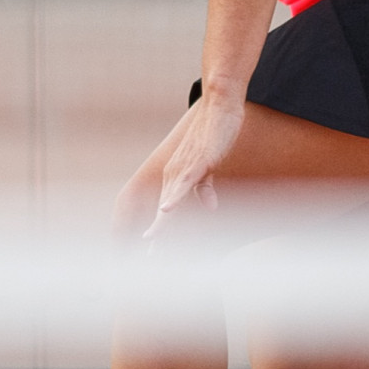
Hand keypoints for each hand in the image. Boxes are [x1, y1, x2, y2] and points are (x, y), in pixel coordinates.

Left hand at [144, 97, 244, 239]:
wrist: (219, 109)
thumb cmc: (214, 136)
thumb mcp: (208, 167)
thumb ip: (206, 188)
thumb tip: (210, 207)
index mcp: (177, 178)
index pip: (167, 210)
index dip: (161, 231)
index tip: (154, 253)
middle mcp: (175, 176)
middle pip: (165, 211)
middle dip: (158, 235)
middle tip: (150, 258)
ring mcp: (184, 169)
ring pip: (170, 201)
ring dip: (161, 222)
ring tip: (152, 241)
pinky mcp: (197, 162)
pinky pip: (184, 184)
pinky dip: (175, 198)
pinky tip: (166, 210)